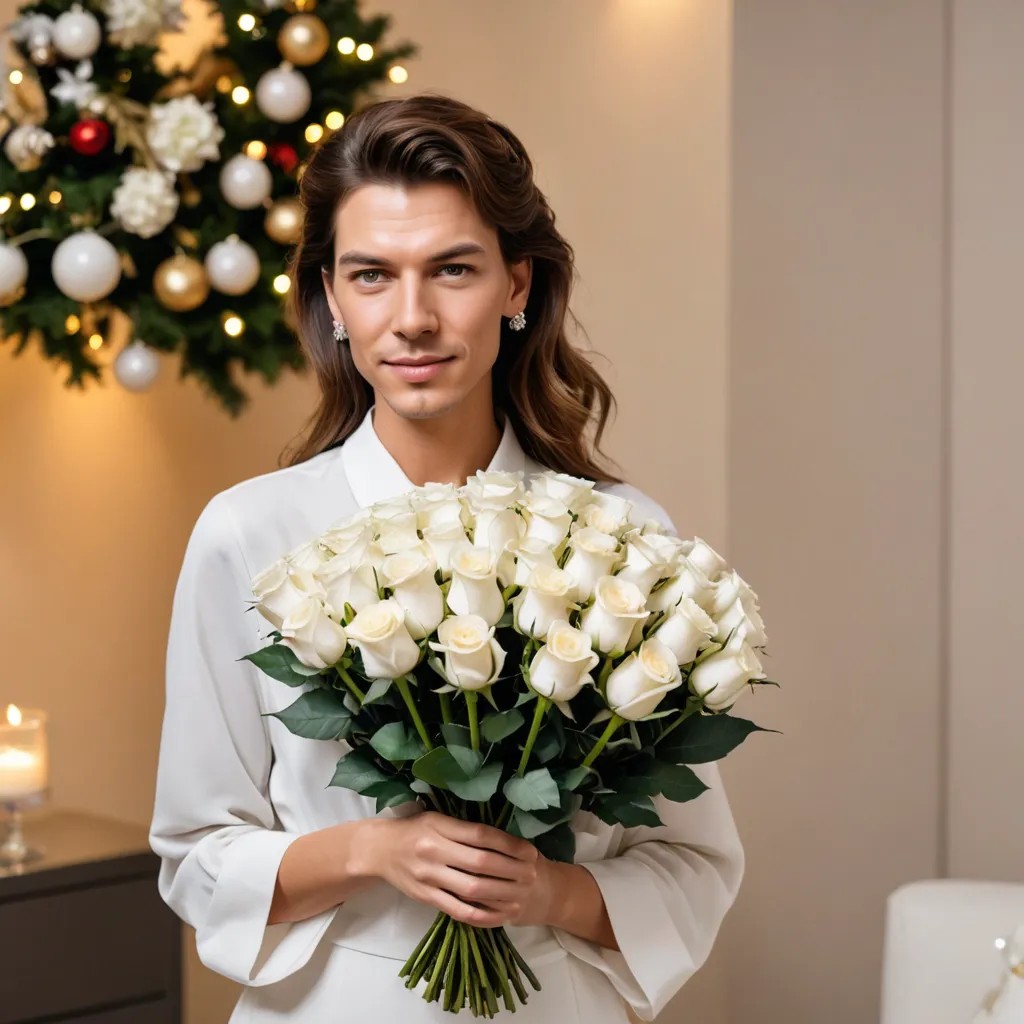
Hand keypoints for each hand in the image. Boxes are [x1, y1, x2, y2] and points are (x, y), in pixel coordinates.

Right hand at [358, 811, 555, 927]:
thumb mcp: (438, 819)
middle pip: (480, 863)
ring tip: (521, 896)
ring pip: (471, 888)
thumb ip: (465, 828)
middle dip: (511, 870)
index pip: (481, 835)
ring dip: (500, 894)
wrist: (380, 849)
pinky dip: (480, 915)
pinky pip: (457, 909)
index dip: (509, 844)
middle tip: (532, 874)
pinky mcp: (425, 897)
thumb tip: (503, 838)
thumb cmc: (415, 830)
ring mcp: (430, 876)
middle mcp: (435, 850)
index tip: (529, 850)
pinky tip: (497, 916)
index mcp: (441, 826)